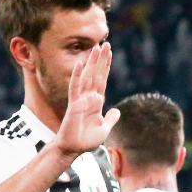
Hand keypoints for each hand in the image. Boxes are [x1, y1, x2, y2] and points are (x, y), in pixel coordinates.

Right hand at [53, 42, 118, 156]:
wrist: (74, 148)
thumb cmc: (87, 140)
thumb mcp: (104, 128)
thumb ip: (110, 118)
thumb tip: (117, 111)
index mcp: (97, 101)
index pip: (102, 80)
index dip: (106, 67)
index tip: (109, 53)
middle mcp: (89, 97)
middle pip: (96, 74)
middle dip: (101, 59)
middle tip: (106, 43)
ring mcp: (81, 99)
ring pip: (87, 76)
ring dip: (91, 62)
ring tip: (96, 48)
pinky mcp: (73, 104)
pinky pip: (75, 87)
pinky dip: (77, 76)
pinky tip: (79, 64)